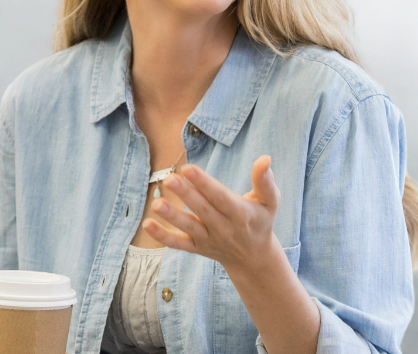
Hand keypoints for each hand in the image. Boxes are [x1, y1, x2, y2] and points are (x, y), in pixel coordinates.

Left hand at [142, 156, 280, 271]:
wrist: (254, 257)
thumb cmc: (260, 221)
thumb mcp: (270, 202)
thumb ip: (265, 181)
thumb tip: (265, 158)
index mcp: (241, 214)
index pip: (221, 197)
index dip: (204, 184)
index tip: (188, 169)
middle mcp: (224, 228)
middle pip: (203, 210)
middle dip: (185, 195)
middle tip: (168, 179)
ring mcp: (209, 240)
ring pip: (189, 228)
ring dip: (172, 216)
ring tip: (157, 204)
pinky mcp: (197, 248)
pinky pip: (178, 244)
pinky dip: (163, 236)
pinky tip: (148, 224)